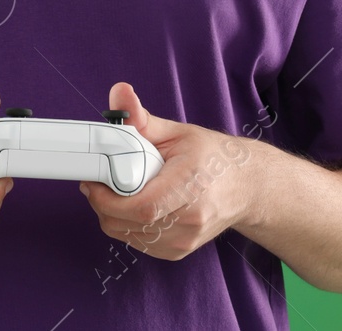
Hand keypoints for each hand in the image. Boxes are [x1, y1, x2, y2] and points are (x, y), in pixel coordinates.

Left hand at [79, 82, 258, 260]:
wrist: (247, 187)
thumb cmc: (213, 158)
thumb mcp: (179, 132)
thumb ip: (142, 118)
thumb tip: (119, 92)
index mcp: (190, 186)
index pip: (142, 207)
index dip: (108, 199)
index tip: (93, 181)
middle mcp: (191, 219)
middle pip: (129, 224)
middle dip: (103, 205)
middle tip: (99, 183)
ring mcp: (186, 239)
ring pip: (129, 236)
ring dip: (112, 216)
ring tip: (116, 191)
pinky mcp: (180, 250)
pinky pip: (140, 243)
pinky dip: (127, 226)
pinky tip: (132, 206)